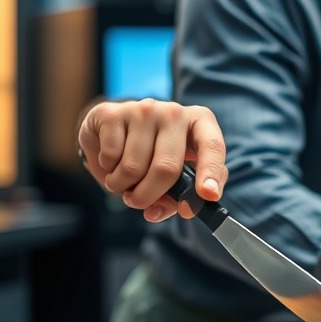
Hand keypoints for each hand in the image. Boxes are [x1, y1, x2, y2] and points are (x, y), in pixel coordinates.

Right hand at [77, 99, 226, 222]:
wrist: (113, 129)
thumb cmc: (154, 154)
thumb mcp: (175, 174)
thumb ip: (178, 196)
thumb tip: (164, 212)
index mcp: (200, 122)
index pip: (213, 146)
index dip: (211, 172)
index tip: (209, 195)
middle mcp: (174, 112)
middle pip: (166, 167)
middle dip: (149, 195)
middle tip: (137, 202)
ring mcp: (143, 110)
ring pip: (133, 168)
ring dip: (123, 186)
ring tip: (123, 178)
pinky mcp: (112, 113)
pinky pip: (109, 158)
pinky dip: (107, 171)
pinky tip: (111, 160)